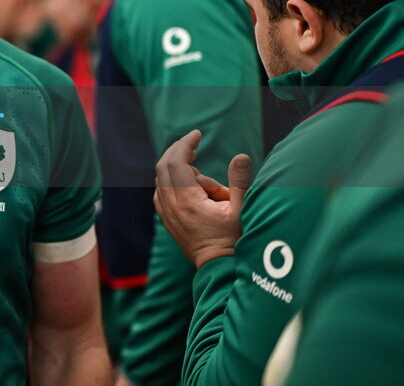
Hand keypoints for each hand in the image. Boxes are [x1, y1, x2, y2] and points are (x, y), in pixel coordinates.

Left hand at [153, 130, 251, 268]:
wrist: (218, 268)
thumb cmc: (234, 240)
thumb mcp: (241, 210)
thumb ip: (239, 182)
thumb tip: (241, 156)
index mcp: (187, 200)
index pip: (177, 162)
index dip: (185, 144)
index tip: (197, 134)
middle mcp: (171, 205)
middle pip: (163, 166)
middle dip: (178, 151)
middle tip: (195, 145)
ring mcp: (166, 213)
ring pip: (162, 179)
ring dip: (179, 170)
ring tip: (207, 185)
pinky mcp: (166, 219)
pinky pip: (161, 191)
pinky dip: (172, 182)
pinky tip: (191, 187)